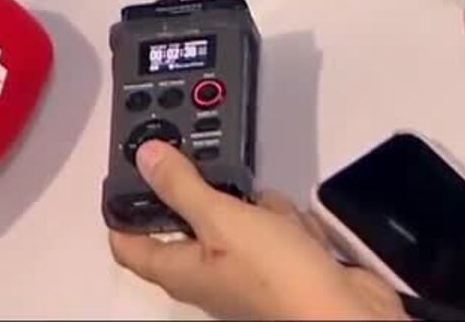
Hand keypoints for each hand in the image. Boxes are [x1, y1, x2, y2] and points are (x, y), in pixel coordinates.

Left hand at [107, 142, 405, 320]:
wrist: (344, 311)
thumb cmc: (276, 277)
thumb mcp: (220, 219)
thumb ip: (182, 186)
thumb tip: (144, 158)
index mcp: (178, 269)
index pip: (128, 242)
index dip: (121, 206)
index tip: (128, 168)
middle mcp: (208, 270)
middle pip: (192, 216)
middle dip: (213, 192)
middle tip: (221, 178)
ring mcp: (247, 265)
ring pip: (240, 213)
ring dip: (259, 206)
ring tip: (274, 220)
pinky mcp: (283, 259)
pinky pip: (277, 223)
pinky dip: (289, 221)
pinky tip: (300, 232)